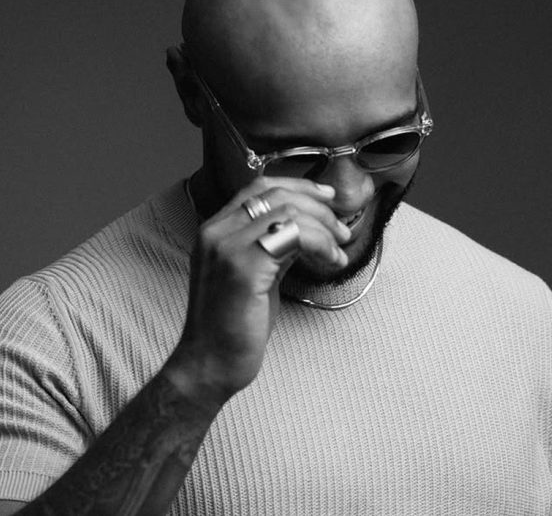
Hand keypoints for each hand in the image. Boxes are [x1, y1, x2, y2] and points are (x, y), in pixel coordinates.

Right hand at [173, 177, 351, 401]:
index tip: (328, 197)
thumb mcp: (254, 274)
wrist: (210, 364)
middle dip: (319, 207)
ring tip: (339, 250)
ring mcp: (227, 247)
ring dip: (324, 227)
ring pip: (288, 212)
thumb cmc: (234, 325)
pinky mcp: (243, 267)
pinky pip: (293, 236)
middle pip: (276, 194)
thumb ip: (272, 246)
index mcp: (214, 229)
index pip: (260, 188)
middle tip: (342, 230)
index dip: (299, 187)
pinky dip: (321, 244)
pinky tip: (331, 262)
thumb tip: (308, 228)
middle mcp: (215, 231)